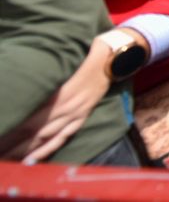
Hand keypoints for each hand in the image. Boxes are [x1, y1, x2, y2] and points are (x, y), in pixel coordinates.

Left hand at [1, 35, 117, 162]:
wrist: (114, 59)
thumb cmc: (88, 53)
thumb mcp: (67, 60)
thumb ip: (47, 71)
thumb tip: (23, 77)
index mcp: (59, 94)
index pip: (31, 115)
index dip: (14, 126)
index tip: (1, 130)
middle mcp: (66, 108)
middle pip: (34, 130)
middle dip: (14, 141)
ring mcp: (75, 115)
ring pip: (46, 136)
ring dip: (27, 148)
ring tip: (8, 157)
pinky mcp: (81, 118)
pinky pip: (63, 137)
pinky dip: (48, 149)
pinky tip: (34, 158)